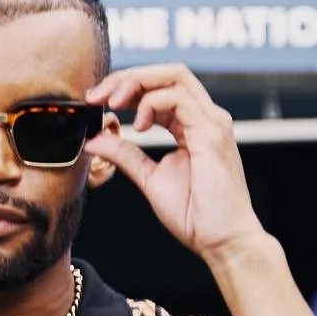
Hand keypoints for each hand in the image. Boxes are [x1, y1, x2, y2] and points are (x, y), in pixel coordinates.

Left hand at [86, 64, 265, 264]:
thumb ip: (125, 155)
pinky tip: (138, 127)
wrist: (221, 241)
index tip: (95, 102)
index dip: (126, 88)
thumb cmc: (196, 215)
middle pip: (166, 74)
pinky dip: (151, 104)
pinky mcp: (212, 132)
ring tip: (112, 104)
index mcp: (192, 126)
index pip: (159, 89)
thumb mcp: (149, 179)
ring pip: (174, 76)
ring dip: (136, 84)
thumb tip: (94, 139)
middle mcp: (205, 118)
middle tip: (96, 96)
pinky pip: (179, 99)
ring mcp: (212, 121)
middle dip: (127, 77)